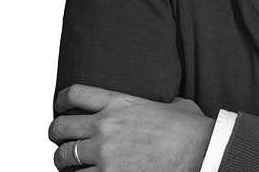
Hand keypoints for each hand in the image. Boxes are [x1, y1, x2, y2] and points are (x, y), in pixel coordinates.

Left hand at [49, 85, 214, 170]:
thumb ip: (160, 103)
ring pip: (63, 158)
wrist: (201, 152)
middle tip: (62, 139)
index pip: (75, 93)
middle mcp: (106, 126)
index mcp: (120, 102)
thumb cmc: (191, 130)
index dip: (61, 100)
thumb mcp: (173, 105)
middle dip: (57, 134)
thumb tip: (166, 105)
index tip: (60, 106)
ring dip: (65, 162)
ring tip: (71, 165)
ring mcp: (105, 154)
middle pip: (60, 127)